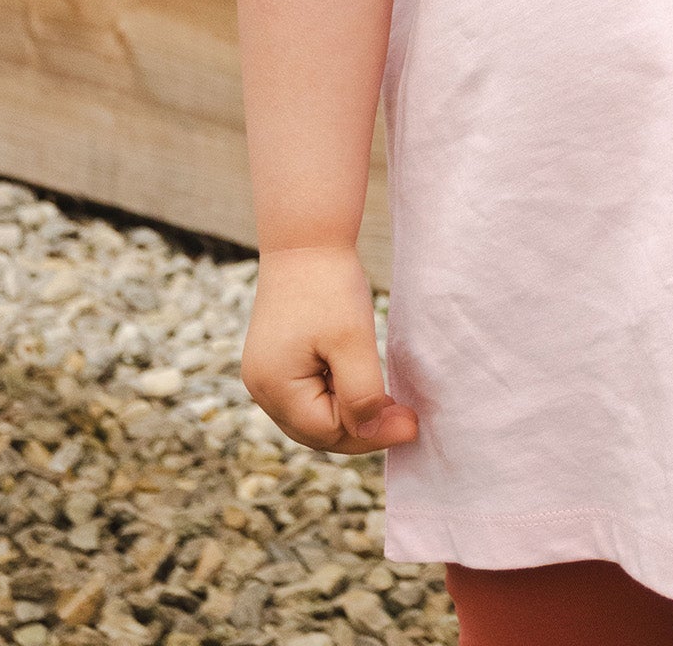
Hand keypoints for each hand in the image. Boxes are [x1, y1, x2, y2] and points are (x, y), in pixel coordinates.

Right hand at [241, 244, 418, 453]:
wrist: (307, 238)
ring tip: (390, 404)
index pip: (327, 433)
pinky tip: (364, 384)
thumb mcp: (353, 341)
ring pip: (313, 416)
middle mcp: (261, 387)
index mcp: (274, 386)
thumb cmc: (329, 286)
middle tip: (407, 419)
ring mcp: (265, 374)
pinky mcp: (276, 360)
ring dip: (351, 414)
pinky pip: (309, 394)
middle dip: (362, 429)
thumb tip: (370, 433)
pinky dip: (338, 396)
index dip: (371, 432)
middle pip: (317, 431)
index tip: (411, 422)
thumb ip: (361, 394)